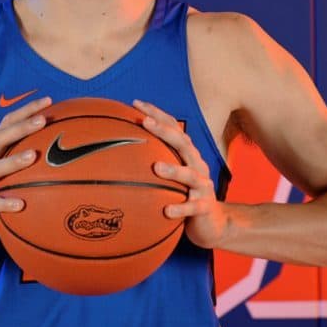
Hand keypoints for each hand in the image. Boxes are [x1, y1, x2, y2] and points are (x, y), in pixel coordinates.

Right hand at [0, 96, 51, 249]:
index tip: (49, 100)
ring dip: (14, 161)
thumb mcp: (3, 174)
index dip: (25, 110)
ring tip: (33, 155)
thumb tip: (58, 149)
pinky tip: (21, 205)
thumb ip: (21, 159)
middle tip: (43, 120)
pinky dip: (5, 203)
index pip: (6, 124)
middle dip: (20, 128)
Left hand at [133, 99, 226, 249]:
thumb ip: (150, 161)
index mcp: (187, 155)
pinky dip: (181, 208)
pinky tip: (167, 211)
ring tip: (156, 167)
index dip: (157, 114)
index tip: (136, 103)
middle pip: (183, 143)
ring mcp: (203, 186)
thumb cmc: (183, 195)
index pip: (173, 128)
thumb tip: (115, 149)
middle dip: (165, 131)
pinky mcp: (205, 207)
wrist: (211, 223)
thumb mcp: (169, 176)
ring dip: (174, 170)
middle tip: (145, 122)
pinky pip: (193, 207)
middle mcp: (196, 165)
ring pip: (190, 175)